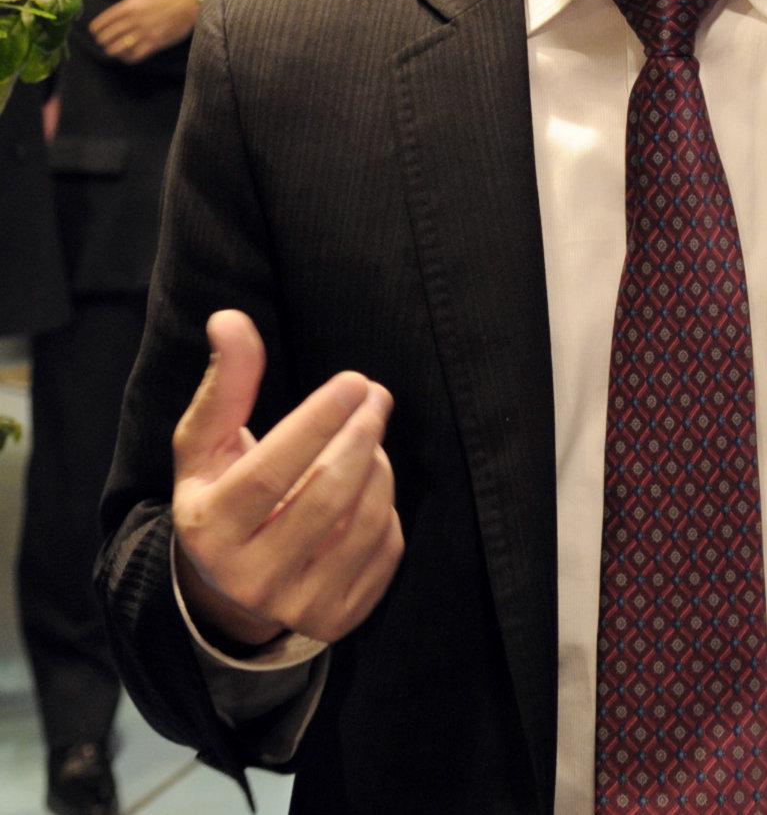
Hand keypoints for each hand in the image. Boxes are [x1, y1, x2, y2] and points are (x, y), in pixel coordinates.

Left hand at [91, 0, 199, 61]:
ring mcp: (144, 35)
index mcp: (128, 7)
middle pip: (106, 38)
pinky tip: (125, 53)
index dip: (94, 29)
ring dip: (110, 49)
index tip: (95, 29)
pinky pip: (133, 57)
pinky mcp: (154, 44)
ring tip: (111, 46)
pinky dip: (125, 57)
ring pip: (116, 50)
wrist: (190, 3)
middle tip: (102, 38)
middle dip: (100, 39)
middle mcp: (134, 22)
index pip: (101, 23)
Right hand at [172, 309, 403, 649]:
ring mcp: (297, 606)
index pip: (271, 471)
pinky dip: (387, 506)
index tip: (353, 381)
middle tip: (376, 395)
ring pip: (362, 521)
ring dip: (378, 465)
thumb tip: (229, 319)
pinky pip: (385, 550)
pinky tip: (371, 483)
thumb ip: (224, 382)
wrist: (229, 586)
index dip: (318, 422)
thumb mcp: (206, 443)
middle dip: (361, 434)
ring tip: (369, 433)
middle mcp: (250, 578)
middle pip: (326, 496)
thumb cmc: (221, 492)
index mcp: (209, 529)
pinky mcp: (338, 619)